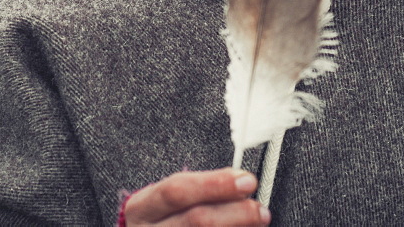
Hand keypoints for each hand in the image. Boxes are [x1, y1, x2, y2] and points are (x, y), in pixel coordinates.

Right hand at [124, 167, 270, 225]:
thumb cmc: (162, 222)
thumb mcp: (167, 202)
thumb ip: (200, 190)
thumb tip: (240, 182)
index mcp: (143, 209)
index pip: (178, 191)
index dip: (215, 185)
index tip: (246, 181)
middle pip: (197, 221)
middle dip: (235, 213)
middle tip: (259, 209)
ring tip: (258, 222)